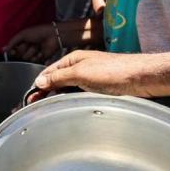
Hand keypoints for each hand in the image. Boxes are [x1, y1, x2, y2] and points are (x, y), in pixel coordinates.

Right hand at [6, 24, 61, 62]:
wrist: (52, 36)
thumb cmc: (39, 32)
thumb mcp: (23, 35)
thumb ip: (12, 42)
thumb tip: (4, 49)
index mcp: (21, 41)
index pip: (13, 50)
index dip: (13, 51)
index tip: (13, 50)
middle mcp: (27, 48)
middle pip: (19, 55)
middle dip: (24, 50)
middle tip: (30, 44)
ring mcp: (33, 53)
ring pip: (27, 59)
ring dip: (32, 52)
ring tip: (37, 47)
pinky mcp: (40, 58)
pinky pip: (35, 62)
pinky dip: (38, 56)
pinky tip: (42, 51)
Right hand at [33, 50, 160, 98]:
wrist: (141, 78)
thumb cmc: (113, 71)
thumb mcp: (81, 72)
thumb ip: (59, 77)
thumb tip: (39, 81)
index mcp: (72, 59)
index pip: (48, 73)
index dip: (37, 85)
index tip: (28, 99)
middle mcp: (80, 67)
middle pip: (56, 81)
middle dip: (44, 93)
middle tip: (33, 108)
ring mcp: (89, 78)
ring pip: (67, 89)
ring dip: (56, 98)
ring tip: (46, 111)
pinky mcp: (99, 89)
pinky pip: (78, 95)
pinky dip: (69, 101)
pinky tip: (66, 109)